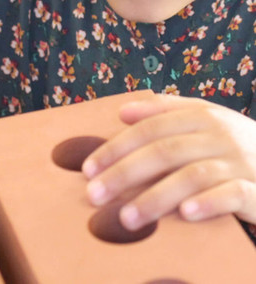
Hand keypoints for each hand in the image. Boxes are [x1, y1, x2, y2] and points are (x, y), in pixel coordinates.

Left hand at [82, 94, 255, 230]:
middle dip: (124, 174)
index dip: (116, 147)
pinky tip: (184, 215)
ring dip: (155, 198)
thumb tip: (123, 111)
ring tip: (126, 218)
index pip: (149, 129)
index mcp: (201, 115)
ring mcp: (240, 161)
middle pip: (163, 151)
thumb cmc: (233, 142)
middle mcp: (219, 134)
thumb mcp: (204, 118)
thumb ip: (164, 110)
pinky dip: (207, 203)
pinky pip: (232, 194)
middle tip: (95, 195)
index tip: (88, 168)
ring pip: (191, 176)